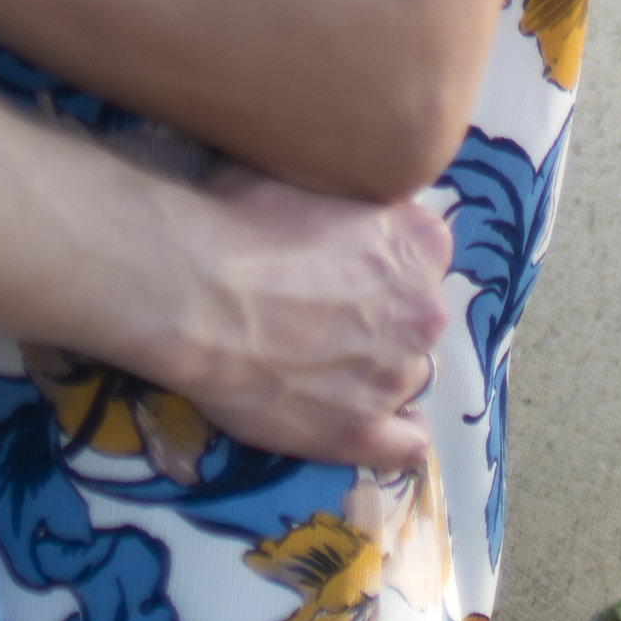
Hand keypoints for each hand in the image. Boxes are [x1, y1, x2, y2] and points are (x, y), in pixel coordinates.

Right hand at [153, 163, 451, 474]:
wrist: (196, 294)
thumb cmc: (239, 220)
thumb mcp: (302, 175)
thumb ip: (344, 195)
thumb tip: (335, 195)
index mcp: (418, 240)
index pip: (424, 248)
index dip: (385, 254)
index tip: (350, 256)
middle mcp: (424, 310)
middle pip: (418, 314)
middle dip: (384, 313)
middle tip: (330, 309)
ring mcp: (396, 376)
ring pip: (409, 374)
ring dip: (380, 368)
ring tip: (330, 363)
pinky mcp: (362, 432)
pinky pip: (407, 445)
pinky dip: (398, 434)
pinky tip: (374, 422)